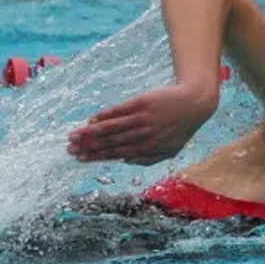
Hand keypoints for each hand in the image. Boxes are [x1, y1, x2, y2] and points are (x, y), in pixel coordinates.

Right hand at [67, 84, 217, 164]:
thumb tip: (125, 160)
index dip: (97, 157)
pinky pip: (120, 111)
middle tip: (70, 149)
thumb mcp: (170, 150)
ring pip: (111, 128)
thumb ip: (149, 159)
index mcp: (148, 149)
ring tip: (75, 135)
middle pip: (110, 142)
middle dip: (88, 146)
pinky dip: (105, 116)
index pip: (116, 154)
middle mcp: (142, 135)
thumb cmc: (182, 128)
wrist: (195, 102)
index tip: (81, 158)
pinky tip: (92, 119)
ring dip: (91, 132)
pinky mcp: (141, 103)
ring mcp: (141, 119)